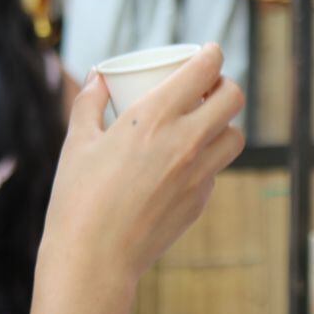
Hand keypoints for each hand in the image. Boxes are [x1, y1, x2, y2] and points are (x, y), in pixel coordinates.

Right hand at [39, 44, 244, 289]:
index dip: (212, 55)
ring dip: (224, 124)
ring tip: (202, 124)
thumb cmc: (78, 199)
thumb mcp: (77, 142)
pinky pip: (215, 170)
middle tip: (207, 88)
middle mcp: (186, 141)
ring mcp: (198, 174)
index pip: (205, 69)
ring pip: (236, 136)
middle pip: (233, 97)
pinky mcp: (200, 201)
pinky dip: (206, 160)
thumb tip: (98, 77)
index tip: (208, 53)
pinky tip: (181, 165)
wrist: (93, 260)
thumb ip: (89, 102)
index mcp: (155, 117)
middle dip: (225, 85)